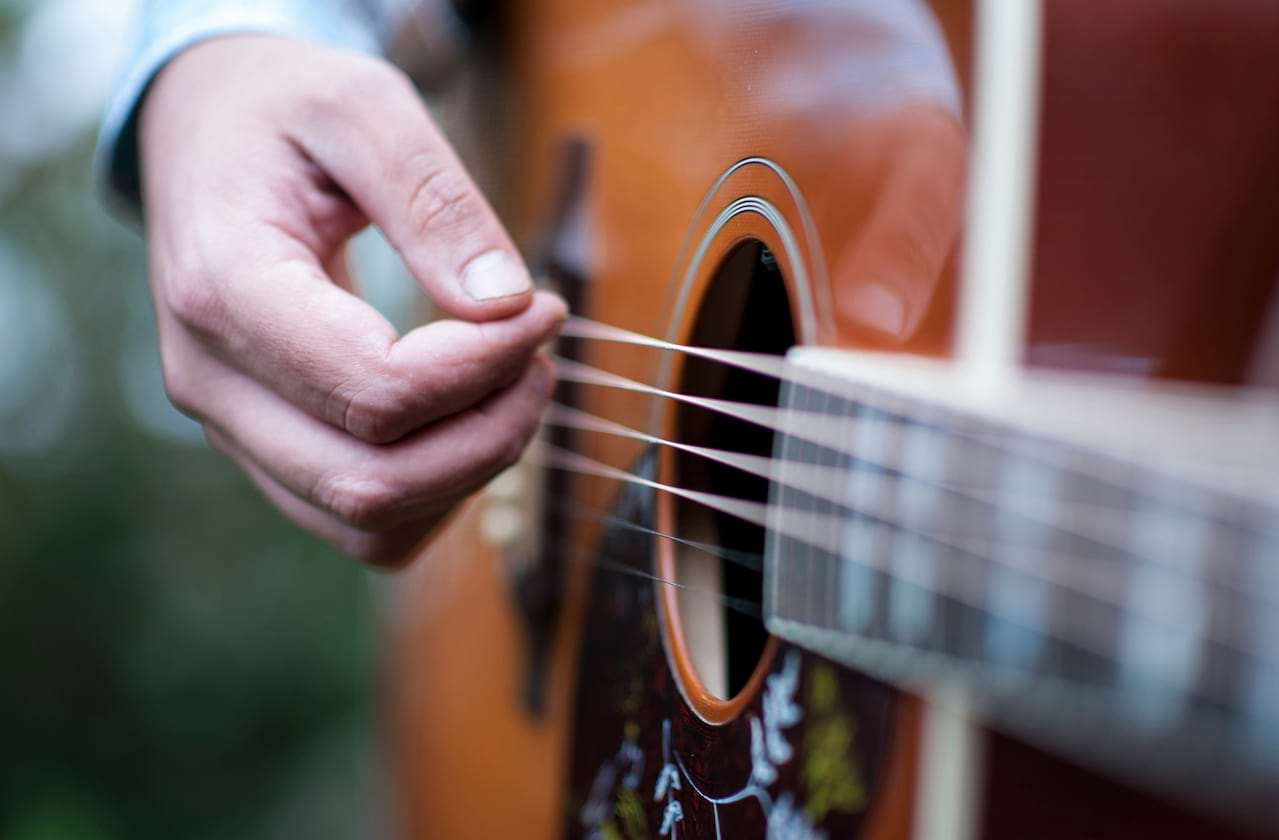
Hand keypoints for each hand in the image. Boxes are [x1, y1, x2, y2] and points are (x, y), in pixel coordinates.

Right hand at [140, 36, 565, 565]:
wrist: (205, 134)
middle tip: (540, 355)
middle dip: (490, 433)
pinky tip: (469, 415)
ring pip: (367, 523)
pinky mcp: (265, 446)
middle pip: (372, 483)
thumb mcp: (361, 108)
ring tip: (512, 381)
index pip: (375, 390)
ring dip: (469, 470)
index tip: (543, 306)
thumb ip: (434, 200)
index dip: (485, 365)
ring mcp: (231, 425)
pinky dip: (437, 490)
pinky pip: (362, 523)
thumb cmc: (282, 112)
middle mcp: (211, 380)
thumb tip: (506, 304)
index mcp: (224, 290)